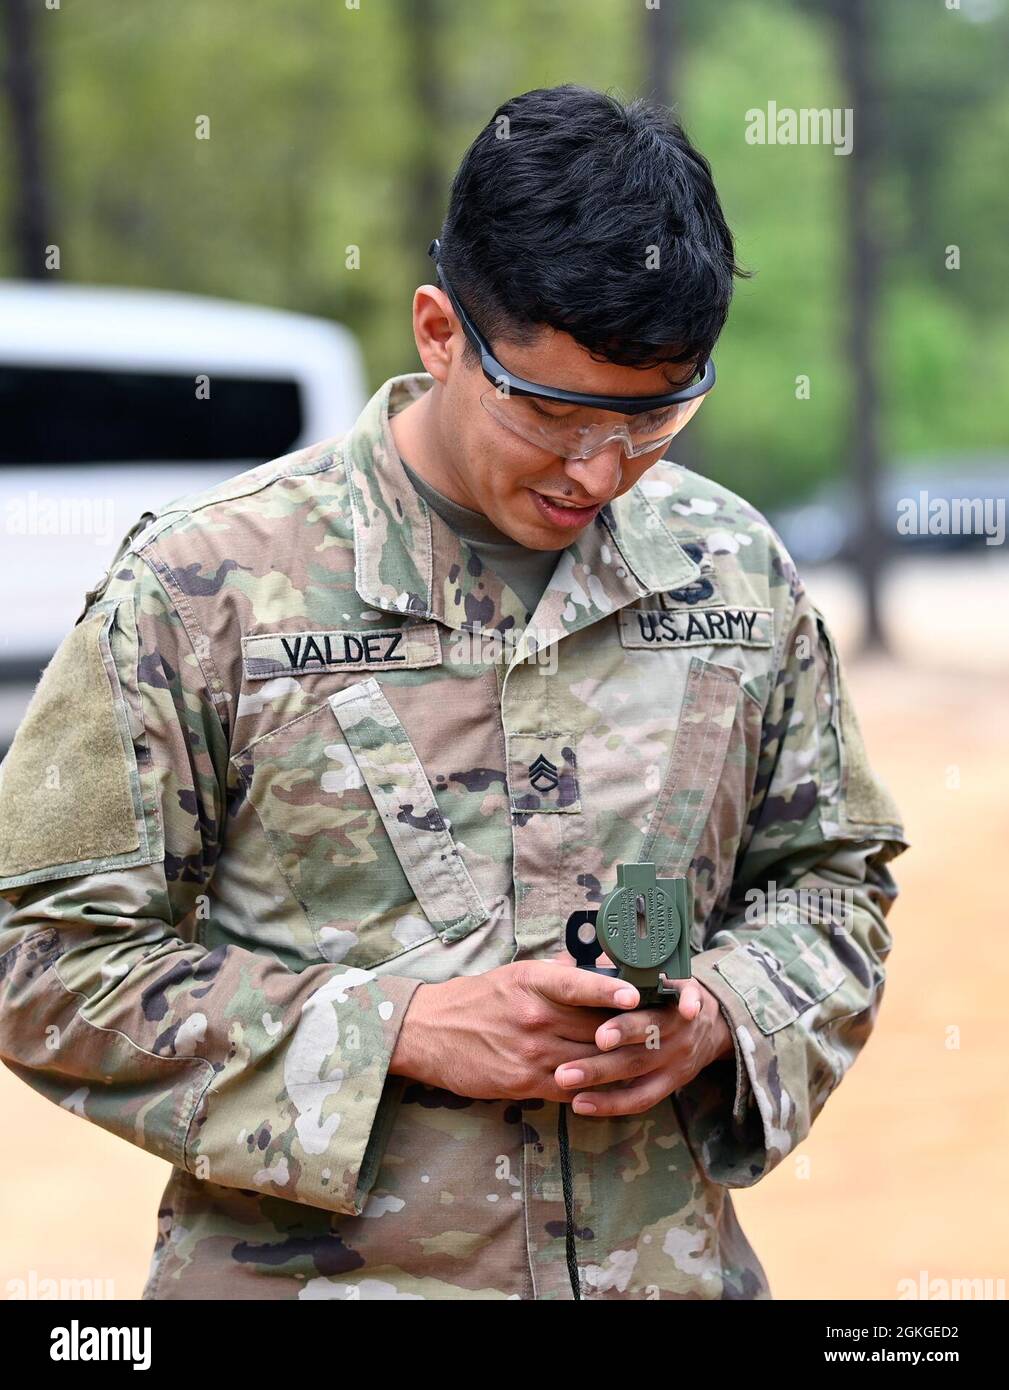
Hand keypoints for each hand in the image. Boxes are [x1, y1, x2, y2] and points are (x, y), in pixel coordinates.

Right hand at [389, 961, 641, 1101]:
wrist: (429, 1033)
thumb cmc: (476, 999)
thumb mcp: (514, 975)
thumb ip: (556, 974)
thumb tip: (592, 964)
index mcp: (532, 983)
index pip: (577, 984)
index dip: (609, 989)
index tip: (635, 992)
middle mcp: (534, 1017)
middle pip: (594, 1025)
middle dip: (630, 1029)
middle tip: (664, 1026)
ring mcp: (530, 1052)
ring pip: (589, 1060)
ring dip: (619, 1061)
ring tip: (650, 1056)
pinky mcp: (524, 1082)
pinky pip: (571, 1087)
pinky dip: (595, 1086)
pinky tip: (615, 1084)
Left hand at [550, 954, 733, 1117]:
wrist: (711, 1025)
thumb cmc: (667, 992)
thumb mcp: (656, 971)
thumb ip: (621, 966)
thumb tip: (574, 958)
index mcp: (672, 994)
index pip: (654, 1004)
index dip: (630, 1018)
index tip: (605, 1025)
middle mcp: (676, 1027)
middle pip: (643, 1037)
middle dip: (609, 1048)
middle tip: (572, 1059)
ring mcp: (675, 1058)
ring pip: (637, 1071)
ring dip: (599, 1076)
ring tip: (565, 1079)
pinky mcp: (670, 1083)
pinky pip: (641, 1098)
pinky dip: (611, 1104)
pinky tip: (580, 1104)